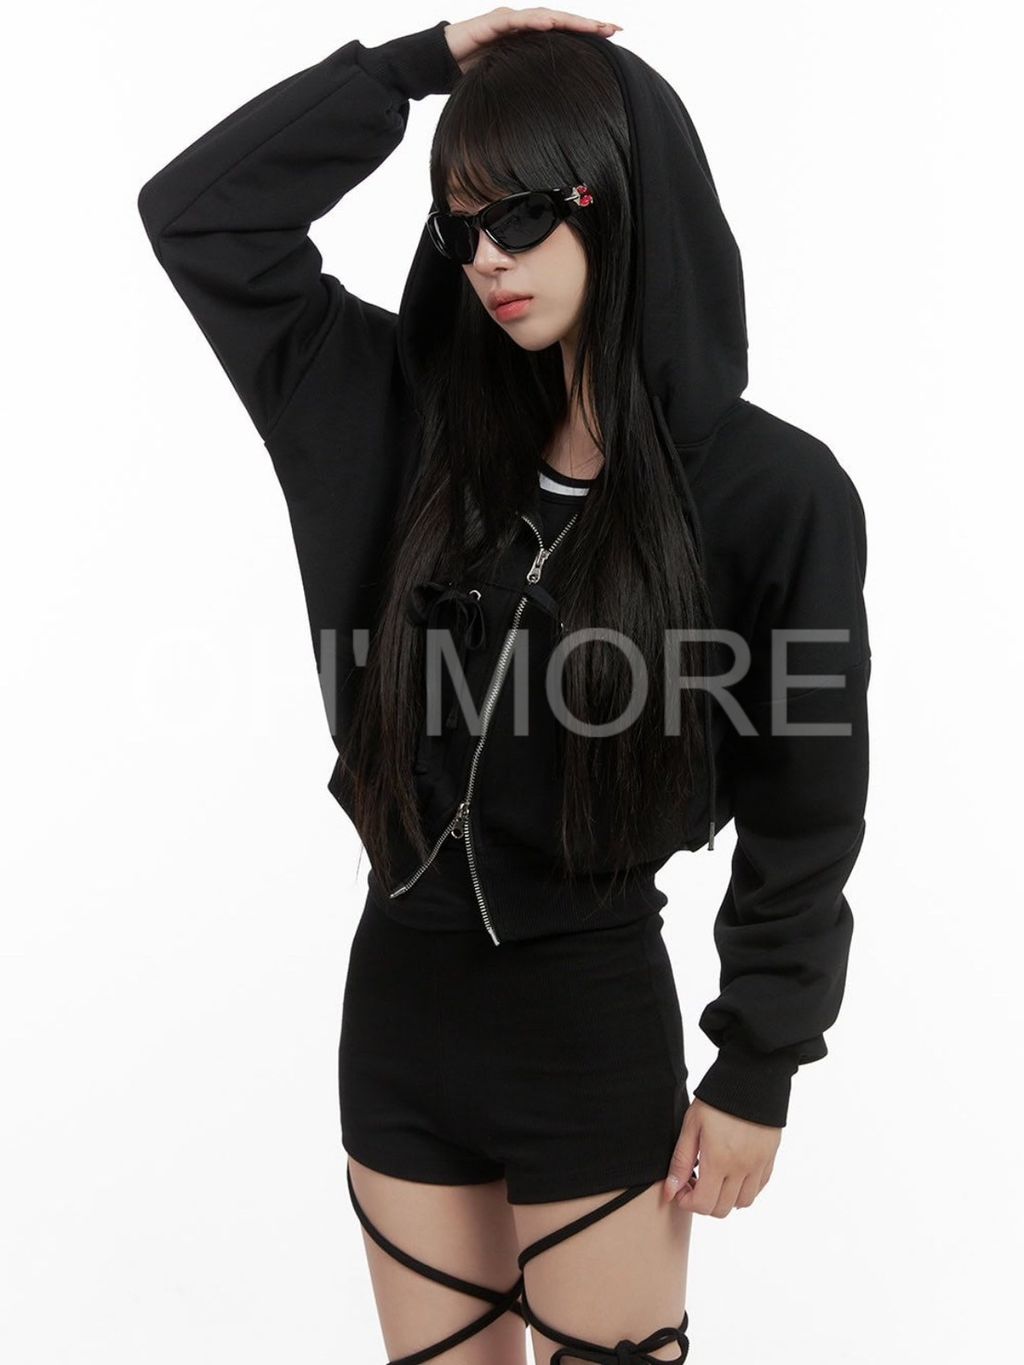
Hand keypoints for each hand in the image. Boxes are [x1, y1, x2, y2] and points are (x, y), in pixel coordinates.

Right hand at [443, 7, 621, 74]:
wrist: (438, 64)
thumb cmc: (472, 76)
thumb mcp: (507, 85)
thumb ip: (527, 90)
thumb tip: (552, 115)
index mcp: (529, 39)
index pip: (563, 34)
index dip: (587, 35)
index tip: (613, 38)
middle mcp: (523, 25)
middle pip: (561, 22)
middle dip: (588, 24)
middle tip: (614, 29)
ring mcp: (509, 21)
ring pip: (545, 17)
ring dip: (569, 21)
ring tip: (591, 26)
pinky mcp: (493, 23)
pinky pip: (518, 21)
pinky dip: (535, 22)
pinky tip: (551, 24)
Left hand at [662, 1098, 780, 1217]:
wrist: (751, 1079)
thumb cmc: (717, 1100)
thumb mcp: (691, 1125)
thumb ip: (681, 1161)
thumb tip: (670, 1192)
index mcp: (719, 1160)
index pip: (703, 1204)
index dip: (687, 1202)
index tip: (681, 1186)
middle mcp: (741, 1168)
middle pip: (722, 1209)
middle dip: (704, 1202)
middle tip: (695, 1180)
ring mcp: (758, 1166)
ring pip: (742, 1203)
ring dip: (725, 1198)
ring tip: (714, 1176)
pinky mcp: (769, 1159)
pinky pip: (757, 1189)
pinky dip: (743, 1189)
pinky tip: (732, 1172)